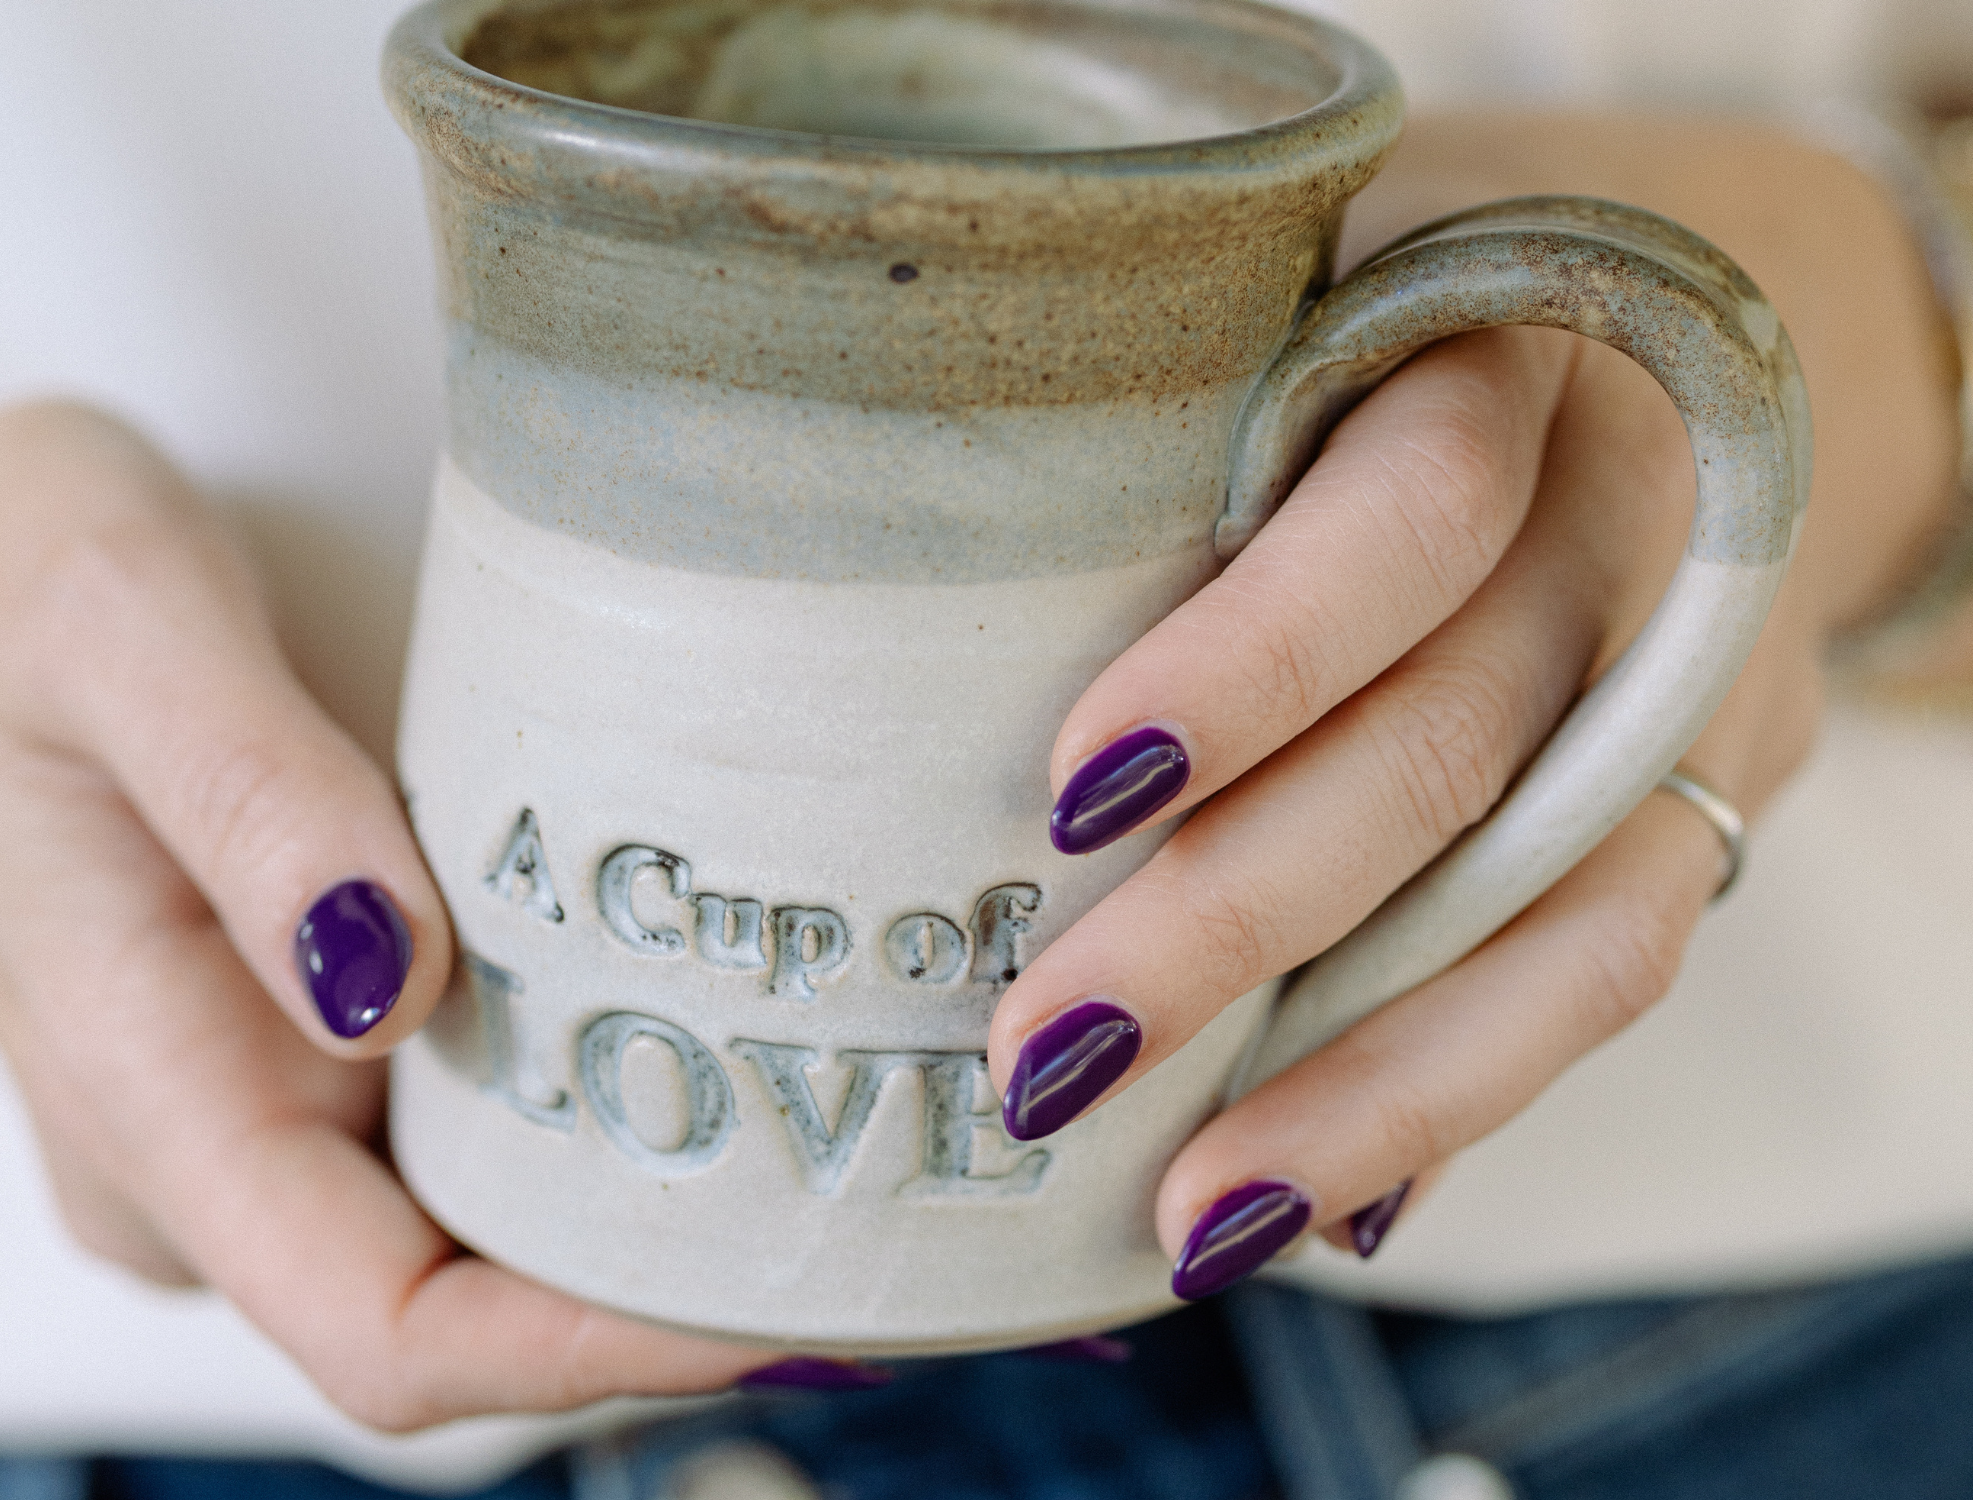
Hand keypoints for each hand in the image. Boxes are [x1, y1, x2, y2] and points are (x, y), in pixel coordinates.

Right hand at [0, 401, 764, 1426]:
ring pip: (488, 1236)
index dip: (595, 1350)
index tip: (798, 1282)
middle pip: (474, 1312)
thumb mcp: (100, 611)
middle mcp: (199, 1158)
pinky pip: (472, 1137)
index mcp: (141, 1092)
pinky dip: (607, 1111)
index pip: (383, 1336)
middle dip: (683, 1276)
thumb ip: (243, 792)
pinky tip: (732, 1022)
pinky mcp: (291, 1056)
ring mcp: (248, 1115)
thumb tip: (390, 978)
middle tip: (899, 1162)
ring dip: (665, 1197)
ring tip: (857, 1090)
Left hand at [984, 324, 1827, 1289]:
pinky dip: (1464, 1095)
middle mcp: (1620, 521)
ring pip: (1559, 899)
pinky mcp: (1709, 790)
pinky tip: (1325, 1206)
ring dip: (1367, 1076)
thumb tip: (854, 660)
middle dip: (1240, 917)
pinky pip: (1613, 968)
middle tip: (1043, 1053)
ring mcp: (1685, 671)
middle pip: (1451, 742)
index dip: (1257, 659)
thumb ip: (1133, 438)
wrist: (1640, 346)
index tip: (1071, 789)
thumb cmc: (1364, 338)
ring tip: (1192, 1212)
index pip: (1411, 511)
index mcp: (1497, 360)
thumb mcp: (1261, 309)